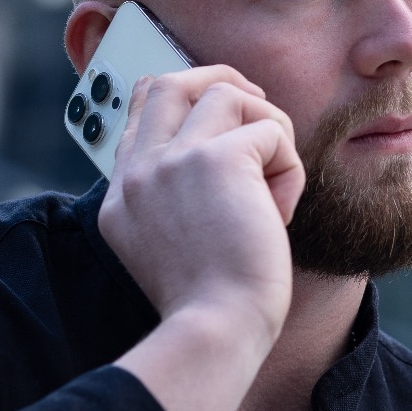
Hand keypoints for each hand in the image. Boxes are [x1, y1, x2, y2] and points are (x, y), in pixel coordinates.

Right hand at [99, 67, 303, 410]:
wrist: (216, 328)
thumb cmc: (210, 305)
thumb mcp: (173, 250)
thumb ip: (179, 203)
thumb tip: (231, 157)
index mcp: (123, 195)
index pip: (140, 113)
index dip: (183, 101)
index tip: (218, 118)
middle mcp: (139, 172)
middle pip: (171, 82)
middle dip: (220, 81)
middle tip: (257, 107)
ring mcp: (171, 161)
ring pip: (227, 94)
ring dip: (267, 130)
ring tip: (274, 184)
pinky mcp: (217, 160)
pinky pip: (271, 132)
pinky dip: (289, 169)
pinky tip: (281, 214)